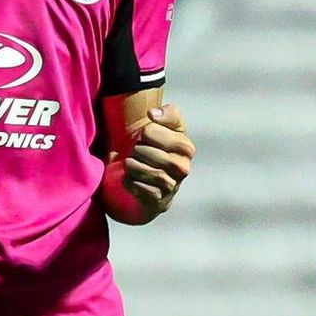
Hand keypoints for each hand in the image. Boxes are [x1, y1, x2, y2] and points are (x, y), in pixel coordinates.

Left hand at [121, 103, 194, 219]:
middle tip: (136, 151)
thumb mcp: (166, 126)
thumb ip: (167, 113)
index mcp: (186, 148)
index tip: (145, 136)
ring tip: (130, 163)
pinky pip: (141, 189)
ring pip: (147, 173)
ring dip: (132, 166)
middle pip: (151, 154)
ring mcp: (172, 187)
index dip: (147, 133)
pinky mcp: (160, 203)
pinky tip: (130, 177)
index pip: (157, 134)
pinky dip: (130, 182)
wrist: (149, 176)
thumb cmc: (157, 146)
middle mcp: (183, 169)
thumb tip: (153, 114)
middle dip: (137, 150)